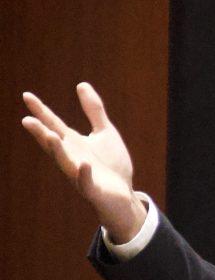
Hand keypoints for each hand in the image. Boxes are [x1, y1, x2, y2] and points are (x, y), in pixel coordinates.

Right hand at [21, 83, 146, 242]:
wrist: (124, 195)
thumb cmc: (111, 164)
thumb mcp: (104, 132)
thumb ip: (93, 110)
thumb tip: (81, 84)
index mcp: (73, 143)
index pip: (54, 124)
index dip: (41, 111)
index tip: (27, 95)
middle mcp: (72, 158)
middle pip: (54, 144)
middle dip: (41, 133)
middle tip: (27, 120)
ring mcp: (81, 175)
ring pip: (65, 163)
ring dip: (57, 151)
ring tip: (50, 136)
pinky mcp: (94, 190)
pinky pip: (86, 182)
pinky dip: (84, 174)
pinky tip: (83, 164)